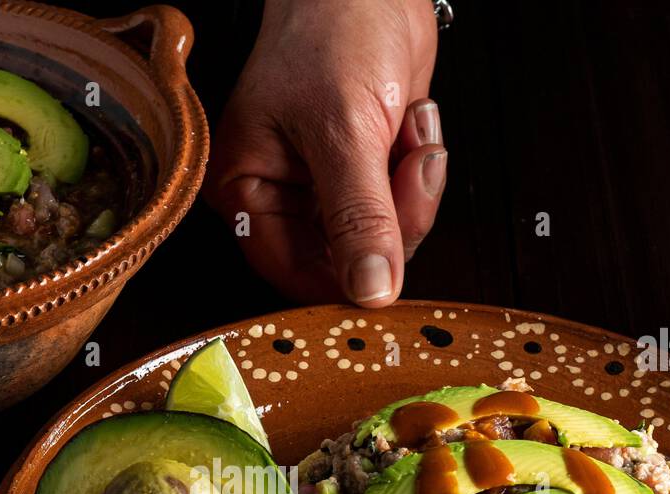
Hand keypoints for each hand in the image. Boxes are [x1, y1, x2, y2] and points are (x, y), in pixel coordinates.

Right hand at [205, 0, 442, 306]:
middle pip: (347, 259)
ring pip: (385, 235)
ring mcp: (328, 185)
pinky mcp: (368, 171)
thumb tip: (369, 290)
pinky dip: (421, 168)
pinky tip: (411, 121)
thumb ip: (360, 218)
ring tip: (408, 128)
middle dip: (393, 217)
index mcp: (248, 190)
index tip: (384, 274)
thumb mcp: (345, 130)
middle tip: (406, 168)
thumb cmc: (333, 28)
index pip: (294, 272)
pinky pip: (405, 205)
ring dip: (413, 187)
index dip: (343, 278)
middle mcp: (284, 195)